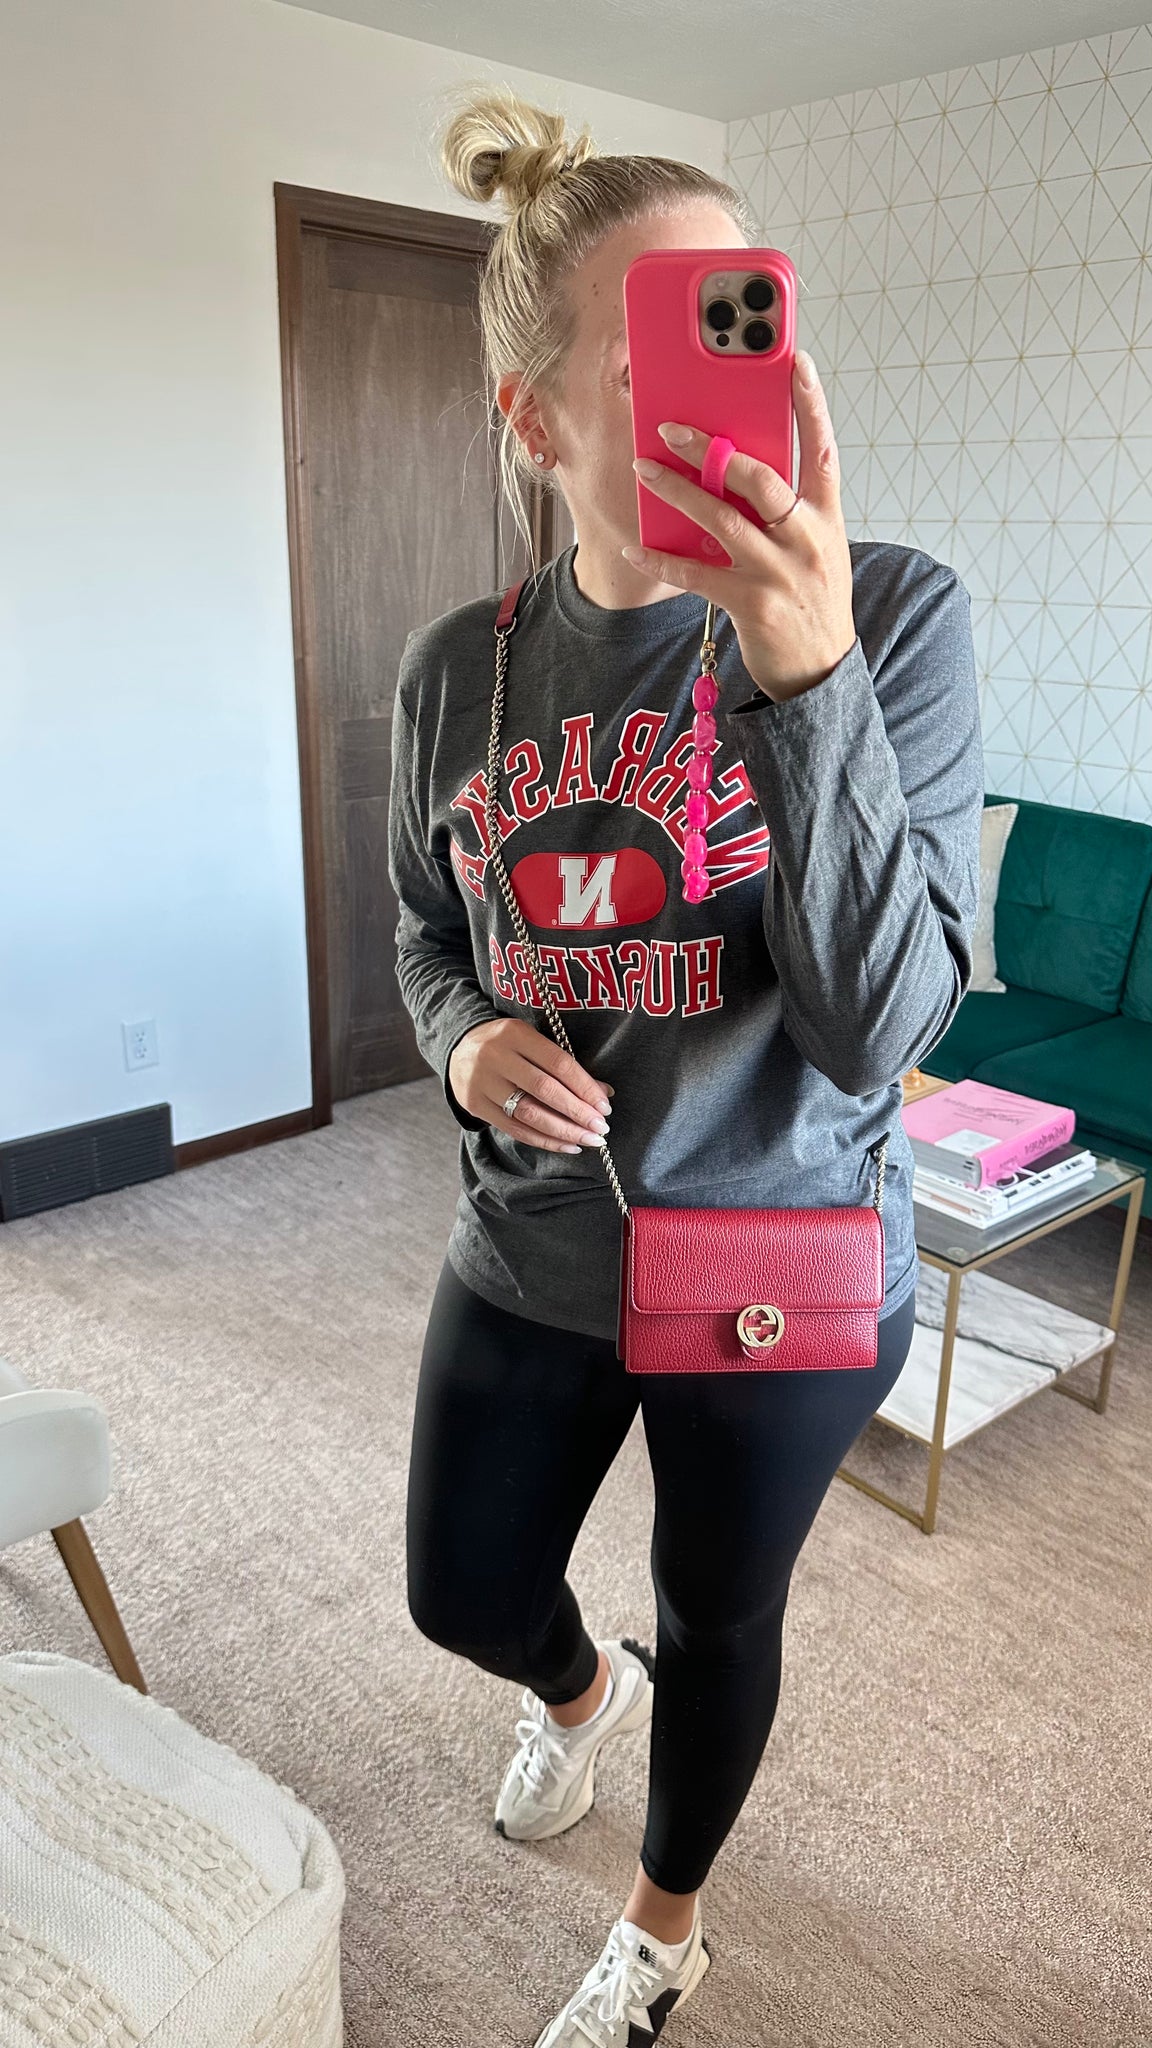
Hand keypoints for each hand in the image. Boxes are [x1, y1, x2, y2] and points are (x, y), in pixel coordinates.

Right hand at [449, 1017, 614, 1154]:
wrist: (460, 1047)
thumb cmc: (509, 1045)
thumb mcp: (532, 1041)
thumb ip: (564, 1065)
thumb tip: (603, 1094)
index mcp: (516, 1034)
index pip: (558, 1063)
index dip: (585, 1086)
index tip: (605, 1106)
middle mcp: (496, 1056)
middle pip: (544, 1090)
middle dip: (577, 1112)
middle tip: (600, 1128)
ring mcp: (482, 1082)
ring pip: (529, 1114)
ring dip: (563, 1131)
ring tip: (588, 1140)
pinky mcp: (475, 1104)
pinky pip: (514, 1129)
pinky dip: (543, 1140)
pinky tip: (565, 1145)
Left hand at [622, 351, 856, 701]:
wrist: (821, 671)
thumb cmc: (811, 599)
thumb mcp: (815, 547)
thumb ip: (788, 508)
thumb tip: (739, 465)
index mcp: (826, 518)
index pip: (822, 449)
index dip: (811, 404)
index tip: (794, 361)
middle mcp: (807, 540)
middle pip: (761, 480)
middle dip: (714, 450)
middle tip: (672, 427)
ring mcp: (781, 573)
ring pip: (724, 521)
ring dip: (679, 492)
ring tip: (644, 470)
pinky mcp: (754, 606)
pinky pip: (699, 576)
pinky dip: (665, 561)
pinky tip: (637, 548)